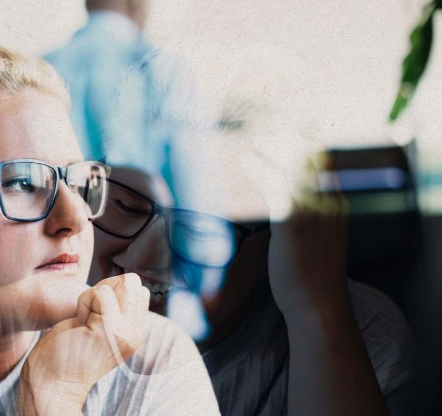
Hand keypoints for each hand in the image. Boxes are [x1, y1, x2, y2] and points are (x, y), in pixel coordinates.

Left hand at [18, 274, 149, 414]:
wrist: (52, 383)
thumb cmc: (67, 351)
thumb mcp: (99, 325)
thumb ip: (115, 306)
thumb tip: (126, 278)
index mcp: (134, 332)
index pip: (137, 289)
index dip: (112, 291)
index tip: (94, 314)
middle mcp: (135, 333)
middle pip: (131, 283)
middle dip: (104, 290)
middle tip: (87, 318)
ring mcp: (124, 332)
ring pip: (119, 284)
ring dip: (92, 296)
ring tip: (83, 321)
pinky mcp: (109, 330)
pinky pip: (100, 292)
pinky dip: (84, 301)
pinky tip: (78, 322)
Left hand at [241, 147, 350, 317]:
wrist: (319, 305)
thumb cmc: (312, 279)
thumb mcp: (318, 243)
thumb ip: (309, 222)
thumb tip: (290, 213)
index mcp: (337, 206)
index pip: (324, 165)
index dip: (305, 145)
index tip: (288, 133)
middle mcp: (328, 203)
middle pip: (310, 158)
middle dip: (290, 140)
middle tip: (268, 132)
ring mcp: (312, 211)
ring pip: (293, 167)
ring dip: (273, 149)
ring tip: (256, 141)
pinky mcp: (293, 221)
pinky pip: (276, 185)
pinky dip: (260, 168)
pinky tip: (247, 160)